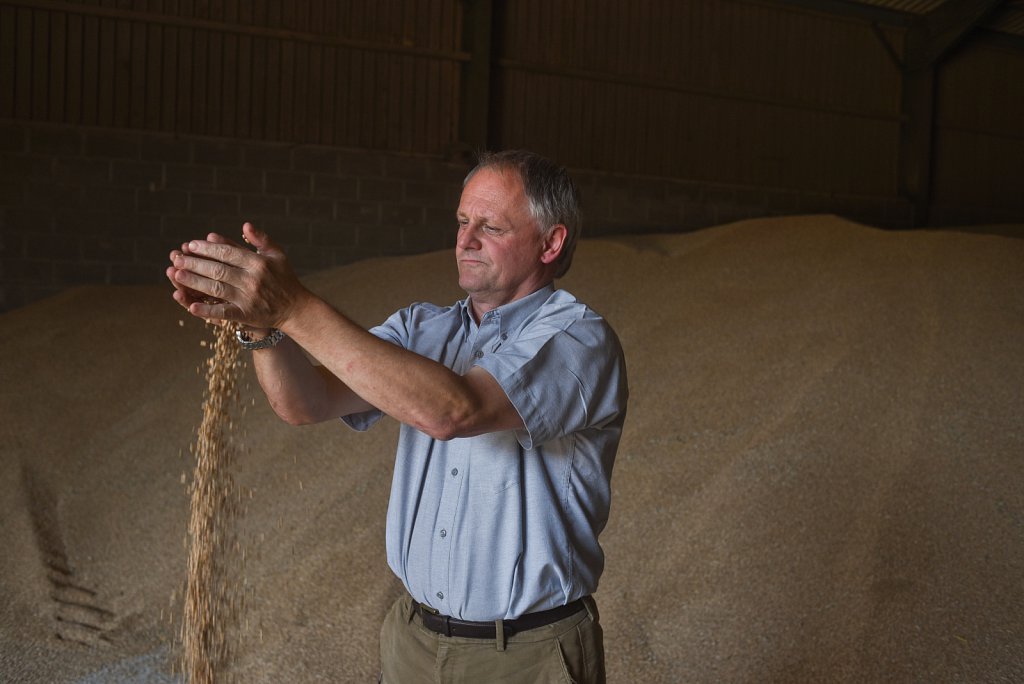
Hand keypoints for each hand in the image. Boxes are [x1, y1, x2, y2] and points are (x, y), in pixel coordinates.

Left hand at [167, 222, 306, 328]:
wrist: (296, 308)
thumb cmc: (284, 278)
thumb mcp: (277, 254)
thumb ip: (261, 239)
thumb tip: (245, 225)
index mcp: (258, 262)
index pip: (227, 253)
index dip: (207, 248)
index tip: (190, 245)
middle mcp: (253, 279)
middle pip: (217, 269)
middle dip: (195, 263)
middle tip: (176, 258)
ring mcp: (248, 298)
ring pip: (216, 288)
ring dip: (194, 282)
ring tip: (176, 275)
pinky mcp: (247, 315)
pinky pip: (224, 312)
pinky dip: (207, 311)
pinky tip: (191, 307)